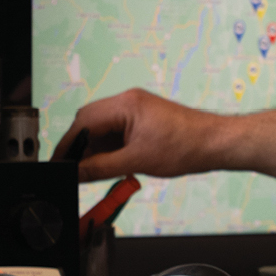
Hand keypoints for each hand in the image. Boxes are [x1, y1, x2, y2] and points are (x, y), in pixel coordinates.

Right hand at [48, 87, 217, 182]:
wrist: (216, 144)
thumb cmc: (187, 145)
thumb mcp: (136, 161)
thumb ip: (99, 168)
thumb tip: (76, 173)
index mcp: (126, 104)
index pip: (83, 120)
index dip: (68, 143)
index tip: (59, 162)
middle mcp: (129, 101)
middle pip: (90, 122)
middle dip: (81, 146)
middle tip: (74, 170)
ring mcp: (137, 110)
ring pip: (103, 129)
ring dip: (96, 149)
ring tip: (93, 172)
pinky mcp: (144, 120)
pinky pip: (117, 132)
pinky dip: (110, 149)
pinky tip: (110, 166)